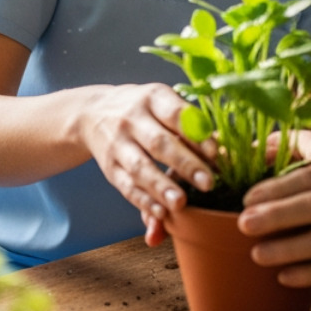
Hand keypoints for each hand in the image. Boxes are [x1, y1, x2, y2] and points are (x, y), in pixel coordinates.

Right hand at [79, 83, 214, 223]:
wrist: (93, 112)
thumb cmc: (143, 110)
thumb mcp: (163, 103)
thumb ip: (189, 125)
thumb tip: (217, 154)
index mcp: (153, 98)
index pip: (176, 114)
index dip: (196, 134)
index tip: (215, 153)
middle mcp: (132, 119)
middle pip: (159, 143)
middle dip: (185, 164)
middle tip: (208, 183)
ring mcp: (118, 144)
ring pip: (140, 167)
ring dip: (161, 187)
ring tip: (181, 203)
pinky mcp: (109, 168)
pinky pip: (126, 186)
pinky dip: (144, 201)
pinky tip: (160, 212)